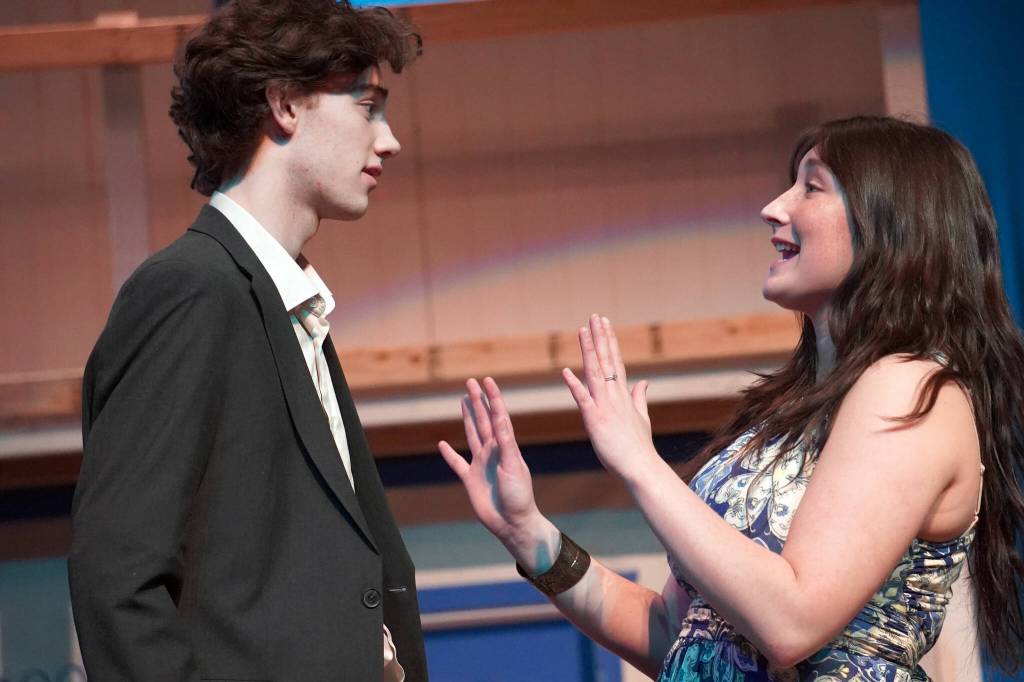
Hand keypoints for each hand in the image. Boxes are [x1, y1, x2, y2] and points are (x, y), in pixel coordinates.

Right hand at [439, 378, 558, 570]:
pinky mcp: (470, 479)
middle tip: (471, 382)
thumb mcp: (513, 466)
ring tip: (463, 401)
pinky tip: (442, 444)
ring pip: (472, 434)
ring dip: (467, 418)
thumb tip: (500, 417)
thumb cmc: (519, 496)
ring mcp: (481, 464)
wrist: (513, 523)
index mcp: (505, 446)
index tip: (487, 380)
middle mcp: (493, 451)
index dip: (493, 397)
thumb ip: (505, 443)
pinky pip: (457, 463)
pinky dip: (449, 454)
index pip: (499, 415)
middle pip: (483, 420)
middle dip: (477, 401)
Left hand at [562, 315, 659, 482]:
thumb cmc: (639, 447)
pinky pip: (583, 399)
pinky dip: (574, 385)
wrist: (640, 467)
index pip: (616, 362)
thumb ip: (640, 398)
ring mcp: (605, 406)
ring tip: (584, 330)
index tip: (605, 324)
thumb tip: (643, 381)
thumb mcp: (642, 418)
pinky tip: (565, 372)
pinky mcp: (595, 420)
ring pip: (595, 372)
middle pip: (606, 360)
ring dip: (589, 350)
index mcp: (623, 395)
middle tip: (595, 316)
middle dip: (600, 337)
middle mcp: (614, 396)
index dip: (610, 341)